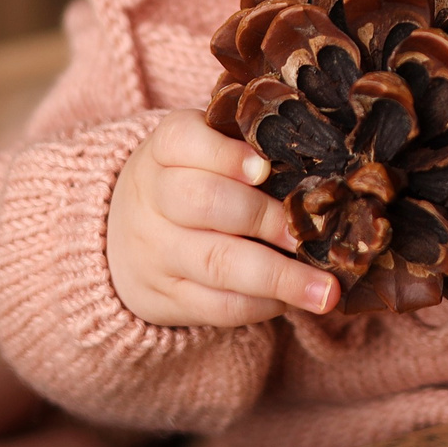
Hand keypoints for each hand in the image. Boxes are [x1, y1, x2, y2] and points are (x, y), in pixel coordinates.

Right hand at [107, 113, 340, 325]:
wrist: (123, 235)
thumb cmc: (189, 178)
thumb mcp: (200, 148)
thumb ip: (248, 140)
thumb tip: (320, 154)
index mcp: (163, 150)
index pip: (182, 140)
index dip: (224, 154)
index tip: (264, 168)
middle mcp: (153, 197)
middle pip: (204, 202)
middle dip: (265, 218)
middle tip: (310, 231)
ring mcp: (157, 251)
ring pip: (217, 263)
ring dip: (278, 277)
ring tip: (324, 290)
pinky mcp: (167, 297)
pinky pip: (218, 305)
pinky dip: (262, 305)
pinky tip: (292, 300)